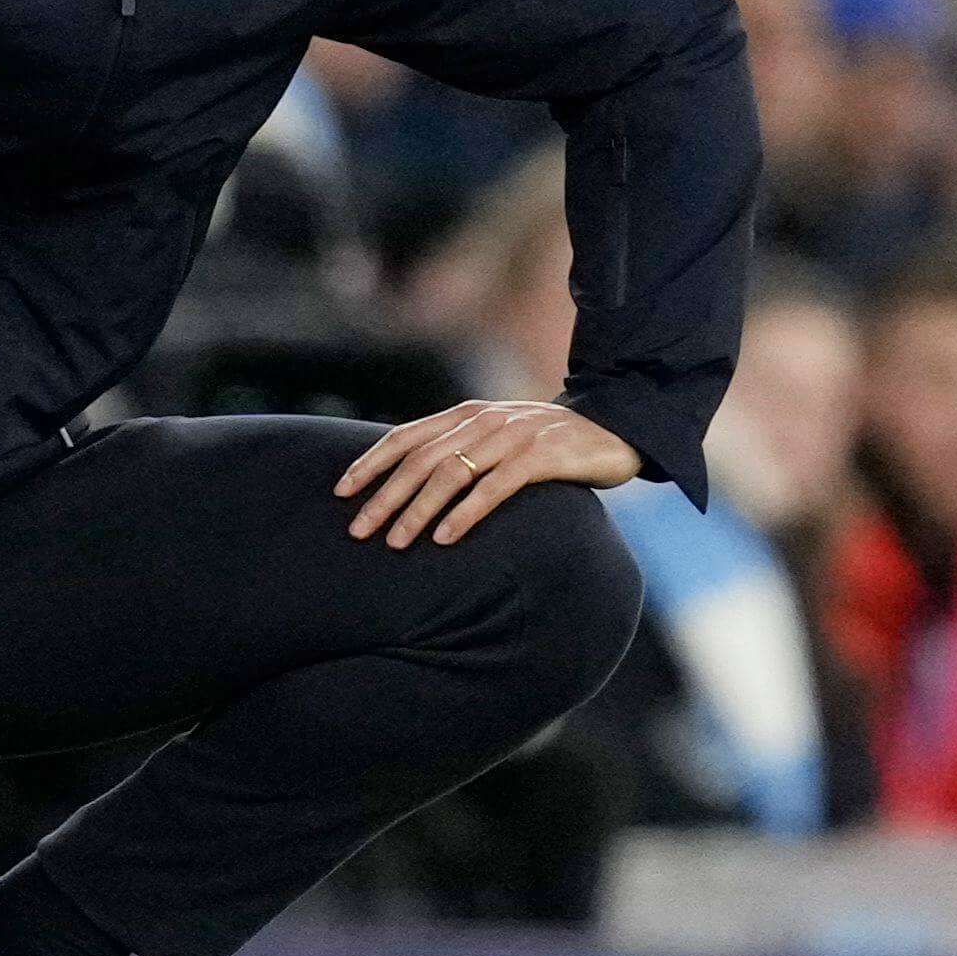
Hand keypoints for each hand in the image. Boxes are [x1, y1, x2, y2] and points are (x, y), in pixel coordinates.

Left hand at [337, 399, 636, 549]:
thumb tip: (408, 481)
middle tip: (359, 531)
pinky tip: (445, 537)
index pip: (406, 436)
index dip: (371, 463)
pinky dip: (465, 513)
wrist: (615, 429)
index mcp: (468, 414)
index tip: (341, 492)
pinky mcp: (541, 456)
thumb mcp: (498, 438)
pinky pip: (495, 487)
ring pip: (451, 473)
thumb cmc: (547, 444)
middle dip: (385, 496)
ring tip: (396, 542)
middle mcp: (485, 420)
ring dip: (418, 510)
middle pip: (421, 459)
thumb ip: (460, 449)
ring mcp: (513, 436)